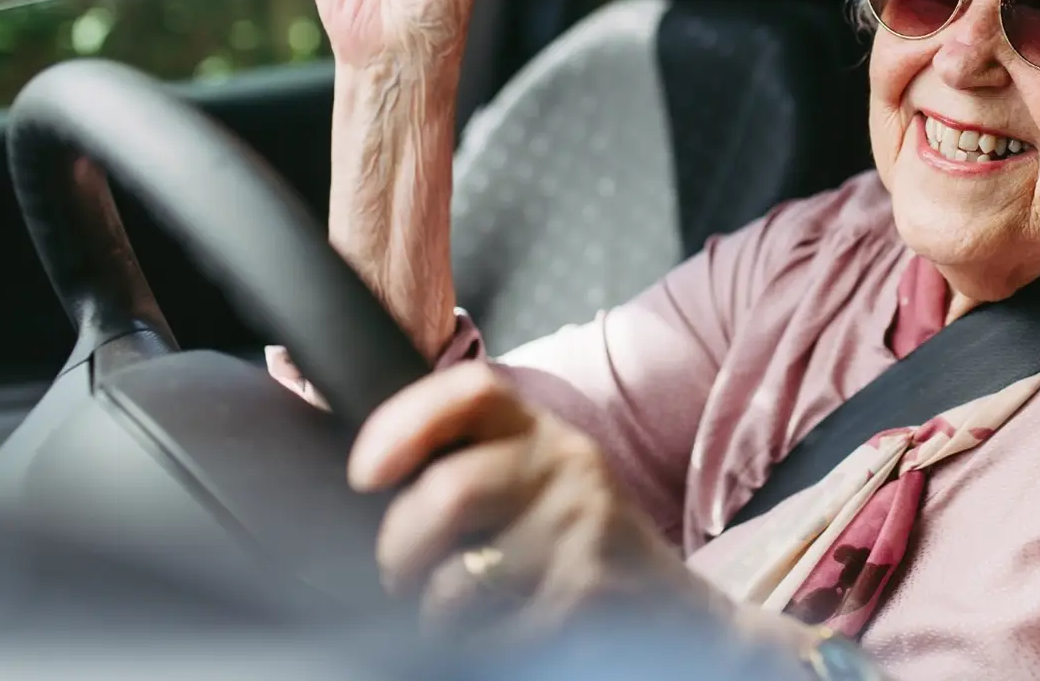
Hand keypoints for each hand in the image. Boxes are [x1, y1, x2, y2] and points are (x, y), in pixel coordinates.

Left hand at [352, 363, 711, 633]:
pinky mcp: (589, 594)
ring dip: (432, 612)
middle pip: (449, 492)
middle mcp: (569, 466)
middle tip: (401, 575)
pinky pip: (488, 634)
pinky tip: (496, 638)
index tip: (366, 473)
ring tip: (449, 614)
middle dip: (400, 547)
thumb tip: (373, 473)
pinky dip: (473, 647)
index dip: (405, 421)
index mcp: (544, 433)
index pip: (473, 391)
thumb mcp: (537, 484)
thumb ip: (476, 463)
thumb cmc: (577, 549)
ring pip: (457, 579)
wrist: (673, 611)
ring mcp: (584, 529)